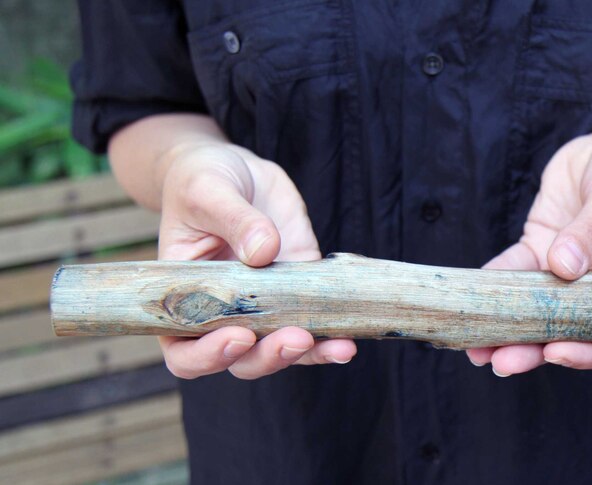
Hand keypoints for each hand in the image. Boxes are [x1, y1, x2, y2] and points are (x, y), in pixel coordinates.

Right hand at [156, 144, 355, 378]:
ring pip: (281, 351)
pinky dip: (332, 336)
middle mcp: (223, 312)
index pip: (183, 351)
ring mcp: (264, 305)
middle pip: (240, 361)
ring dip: (309, 354)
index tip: (237, 335)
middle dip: (268, 357)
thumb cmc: (201, 182)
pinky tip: (349, 339)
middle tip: (296, 338)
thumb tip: (265, 251)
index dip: (208, 356)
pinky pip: (314, 324)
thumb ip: (235, 219)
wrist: (235, 170)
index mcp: (183, 299)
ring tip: (338, 346)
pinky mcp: (299, 290)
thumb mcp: (208, 191)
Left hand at [466, 120, 591, 375]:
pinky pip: (513, 270)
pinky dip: (493, 284)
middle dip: (533, 349)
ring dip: (507, 329)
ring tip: (477, 348)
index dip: (588, 353)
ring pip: (534, 309)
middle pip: (566, 330)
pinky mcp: (539, 247)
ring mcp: (564, 269)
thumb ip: (591, 229)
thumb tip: (564, 267)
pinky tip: (473, 296)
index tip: (557, 352)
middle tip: (503, 363)